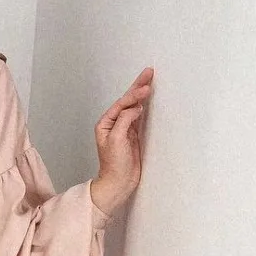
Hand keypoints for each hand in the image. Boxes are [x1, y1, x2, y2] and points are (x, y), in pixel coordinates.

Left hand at [91, 67, 153, 215]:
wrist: (119, 182)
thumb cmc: (113, 165)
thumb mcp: (116, 140)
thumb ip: (124, 120)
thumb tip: (135, 108)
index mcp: (105, 123)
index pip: (121, 104)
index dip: (133, 95)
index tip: (146, 88)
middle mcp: (113, 124)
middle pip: (127, 101)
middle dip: (137, 87)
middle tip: (149, 72)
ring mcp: (124, 129)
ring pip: (134, 107)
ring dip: (142, 94)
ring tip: (150, 81)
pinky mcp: (133, 136)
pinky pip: (140, 116)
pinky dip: (145, 106)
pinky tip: (149, 99)